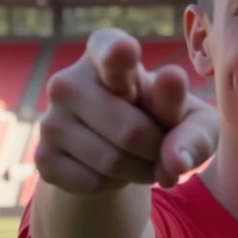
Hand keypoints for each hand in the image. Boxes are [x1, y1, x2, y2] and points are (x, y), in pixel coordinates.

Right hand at [35, 29, 217, 193]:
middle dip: (158, 151)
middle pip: (131, 132)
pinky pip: (93, 184)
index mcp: (109, 52)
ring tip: (142, 159)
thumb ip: (194, 134)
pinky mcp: (43, 158)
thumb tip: (175, 162)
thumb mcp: (193, 122)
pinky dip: (115, 186)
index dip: (119, 55)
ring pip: (112, 162)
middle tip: (163, 149)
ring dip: (141, 172)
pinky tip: (113, 171)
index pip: (112, 51)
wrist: (121, 149)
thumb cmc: (163, 120)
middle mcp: (70, 80)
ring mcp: (51, 120)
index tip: (125, 52)